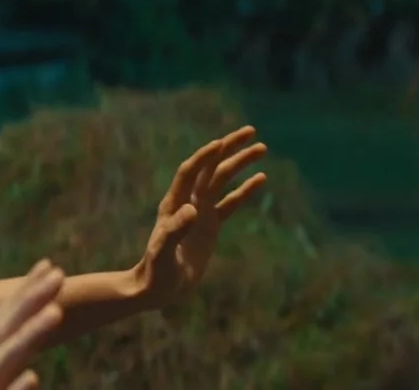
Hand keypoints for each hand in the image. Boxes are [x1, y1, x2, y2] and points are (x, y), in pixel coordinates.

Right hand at [0, 260, 64, 389]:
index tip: (49, 267)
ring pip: (0, 362)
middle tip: (59, 274)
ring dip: (27, 335)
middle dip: (29, 301)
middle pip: (1, 332)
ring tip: (56, 313)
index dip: (24, 294)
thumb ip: (5, 380)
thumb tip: (32, 372)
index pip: (1, 323)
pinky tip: (32, 377)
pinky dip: (15, 389)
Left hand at [137, 125, 267, 305]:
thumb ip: (175, 231)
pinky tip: (261, 178)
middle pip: (210, 169)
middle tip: (250, 131)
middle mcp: (186, 203)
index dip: (204, 158)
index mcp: (173, 205)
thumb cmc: (156, 272)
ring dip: (240, 164)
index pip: (189, 172)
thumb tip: (194, 210)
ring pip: (222, 181)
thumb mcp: (164, 253)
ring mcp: (199, 212)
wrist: (157, 288)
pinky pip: (231, 202)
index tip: (221, 143)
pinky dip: (245, 190)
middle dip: (228, 149)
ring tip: (262, 148)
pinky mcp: (210, 226)